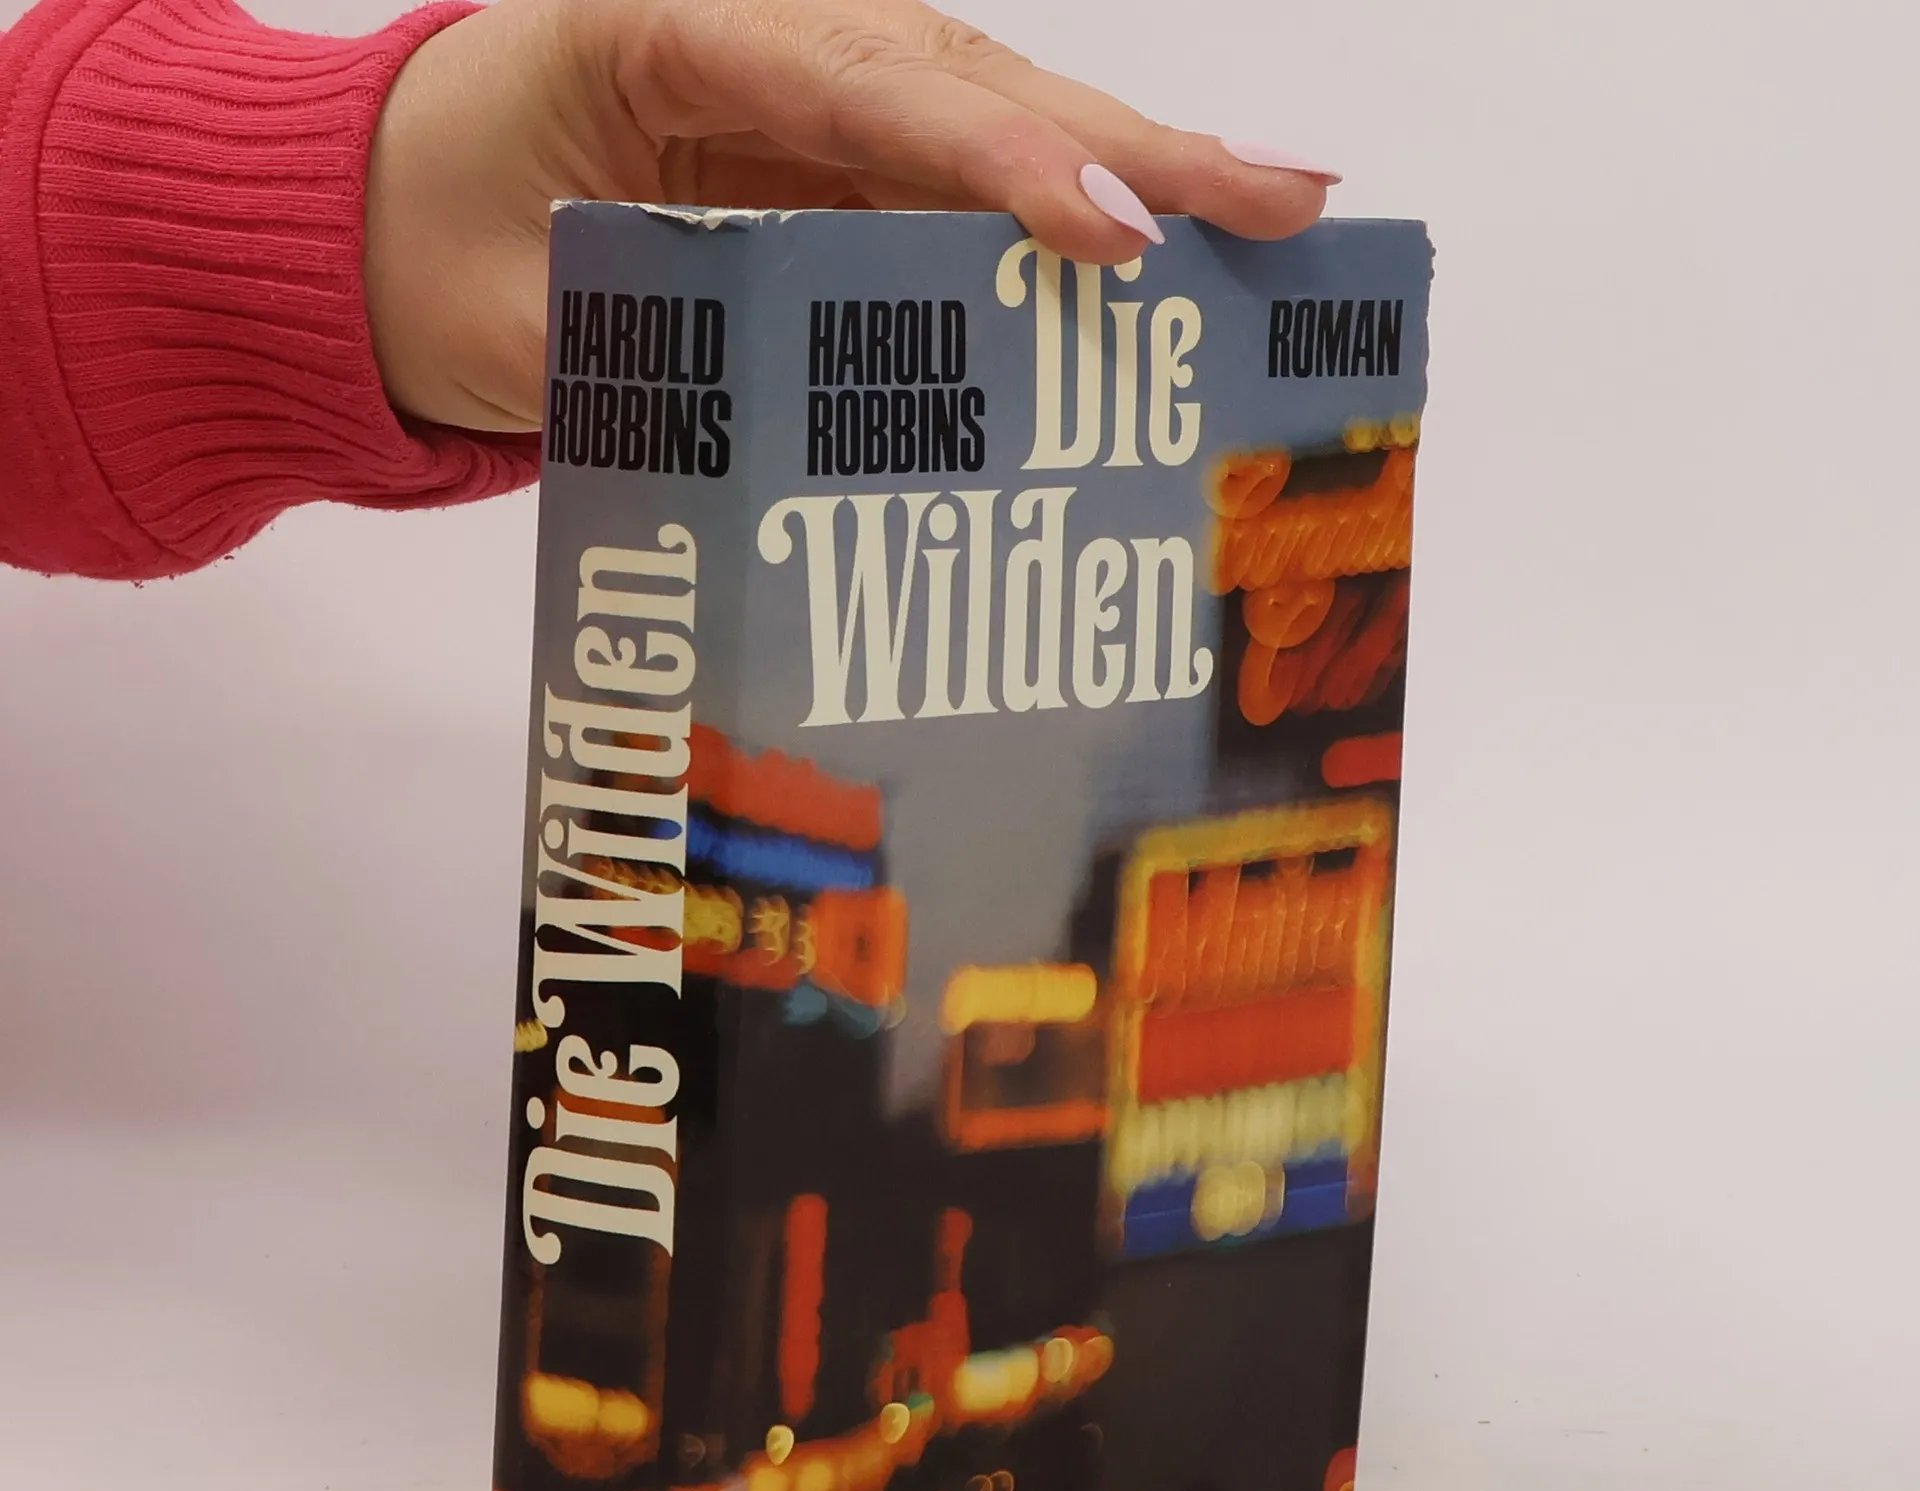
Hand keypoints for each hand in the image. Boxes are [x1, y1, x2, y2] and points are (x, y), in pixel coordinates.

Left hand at [364, 0, 1336, 433]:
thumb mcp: (518, 313)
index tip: (1113, 237)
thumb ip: (657, 350)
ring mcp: (801, 93)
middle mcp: (761, 36)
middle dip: (1131, 147)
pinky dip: (1058, 214)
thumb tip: (820, 419)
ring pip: (990, 119)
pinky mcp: (821, 160)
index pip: (866, 85)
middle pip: (970, 80)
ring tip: (1273, 216)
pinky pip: (957, 180)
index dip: (1001, 166)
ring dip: (1132, 171)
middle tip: (1283, 200)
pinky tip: (1161, 247)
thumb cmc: (425, 252)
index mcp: (664, 28)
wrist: (373, 232)